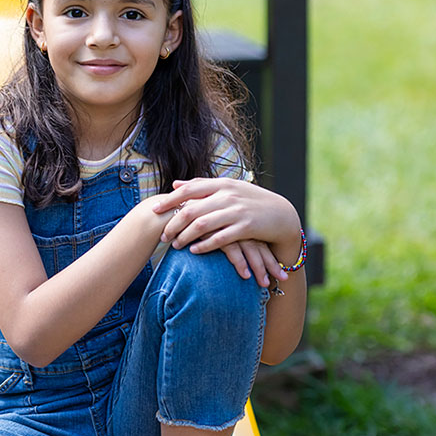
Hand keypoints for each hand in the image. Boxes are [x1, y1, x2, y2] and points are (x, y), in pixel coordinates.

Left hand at [152, 178, 300, 282]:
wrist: (282, 215)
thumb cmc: (250, 202)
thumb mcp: (229, 188)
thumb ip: (203, 186)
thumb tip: (175, 184)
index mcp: (222, 184)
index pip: (190, 190)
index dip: (170, 200)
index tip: (154, 210)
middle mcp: (228, 195)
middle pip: (192, 209)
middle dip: (174, 224)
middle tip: (163, 235)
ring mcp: (237, 211)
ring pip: (203, 224)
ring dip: (186, 236)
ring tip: (175, 246)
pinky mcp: (246, 227)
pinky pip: (220, 238)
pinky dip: (205, 245)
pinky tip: (194, 251)